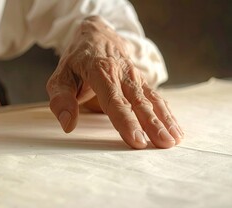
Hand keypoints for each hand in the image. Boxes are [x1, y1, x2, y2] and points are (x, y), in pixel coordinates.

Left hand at [46, 16, 182, 148]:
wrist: (95, 35)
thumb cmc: (76, 61)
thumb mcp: (59, 76)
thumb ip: (61, 100)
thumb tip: (68, 125)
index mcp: (100, 70)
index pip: (114, 99)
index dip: (125, 120)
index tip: (136, 140)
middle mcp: (122, 72)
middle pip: (139, 101)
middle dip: (152, 123)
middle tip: (163, 144)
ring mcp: (135, 77)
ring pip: (152, 99)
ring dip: (165, 120)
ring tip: (175, 139)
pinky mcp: (142, 82)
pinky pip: (156, 98)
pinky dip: (167, 113)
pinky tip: (176, 129)